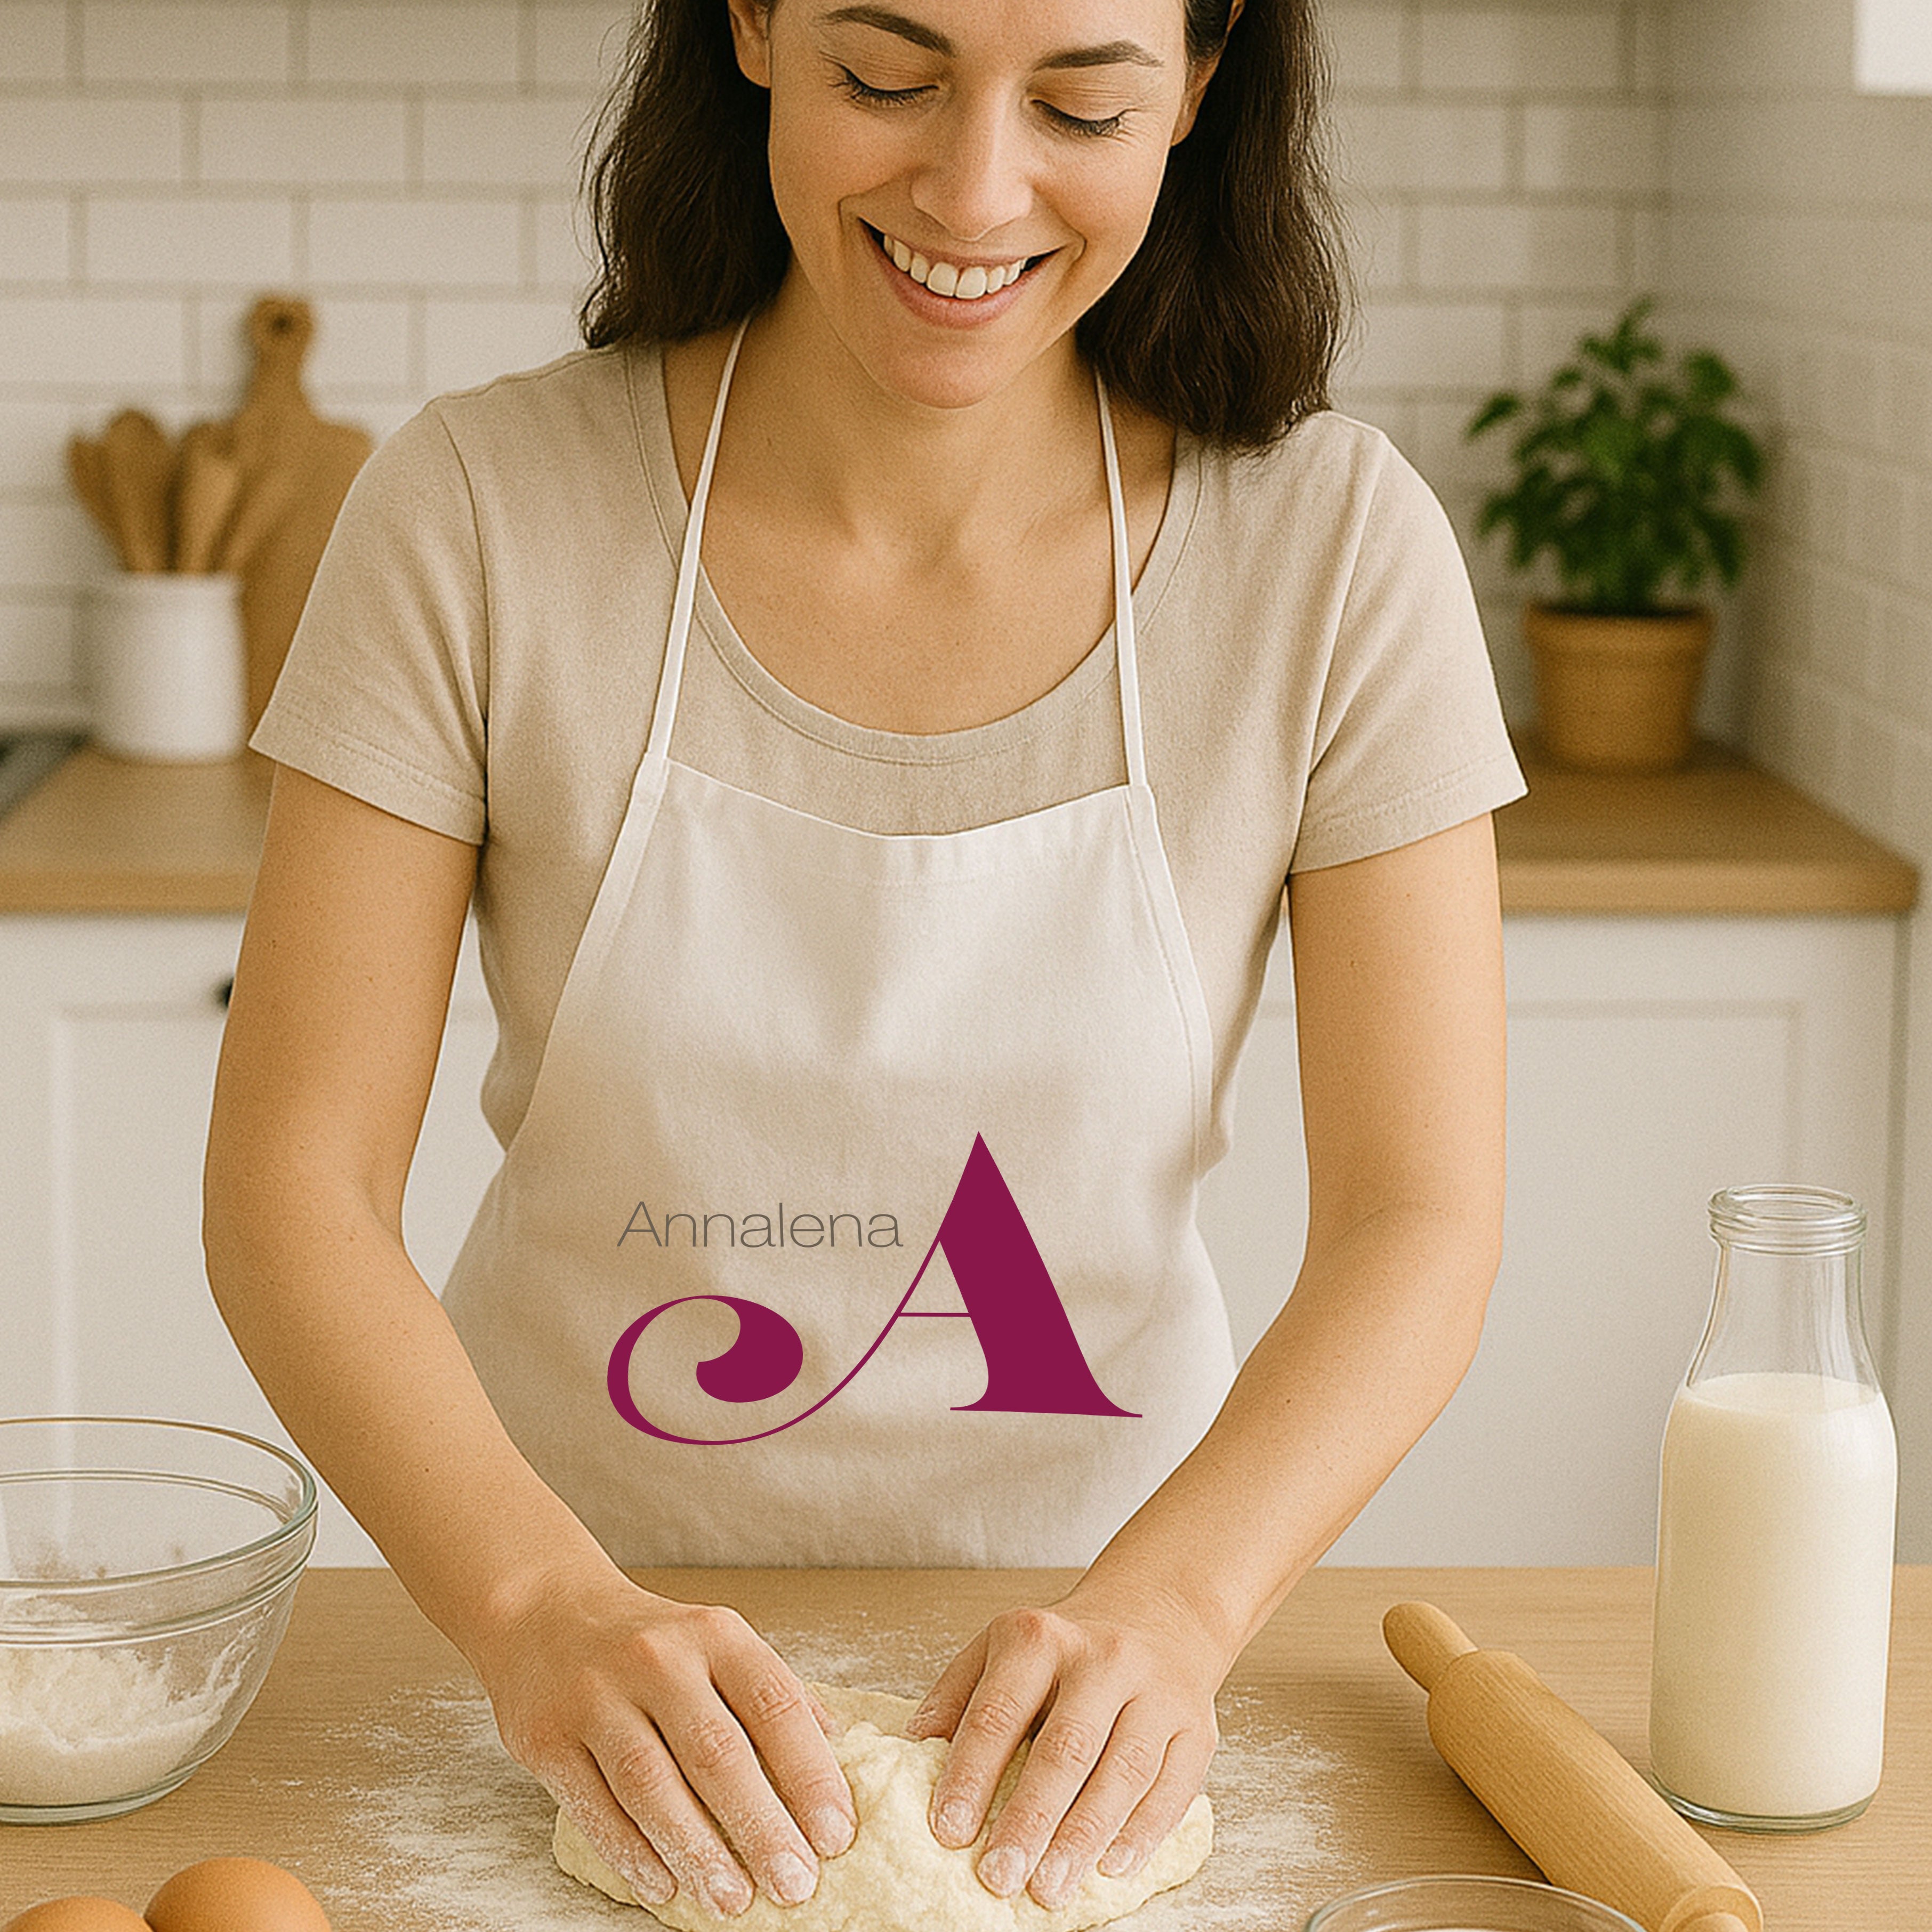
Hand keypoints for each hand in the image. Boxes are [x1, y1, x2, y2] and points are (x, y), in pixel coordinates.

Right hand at [467, 1560, 857, 1916]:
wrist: (544, 1613)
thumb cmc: (650, 1642)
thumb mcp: (717, 1643)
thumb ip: (770, 1694)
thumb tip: (837, 1750)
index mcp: (714, 1635)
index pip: (775, 1705)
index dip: (810, 1774)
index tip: (836, 1835)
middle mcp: (657, 1659)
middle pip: (716, 1752)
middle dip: (760, 1827)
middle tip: (794, 1884)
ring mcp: (596, 1697)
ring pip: (652, 1785)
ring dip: (697, 1851)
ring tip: (733, 1900)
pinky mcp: (547, 1738)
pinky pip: (594, 1807)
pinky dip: (632, 1853)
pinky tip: (665, 1886)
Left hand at [903, 1578, 1226, 1910]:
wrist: (1158, 1611)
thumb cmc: (1065, 1647)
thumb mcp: (999, 1647)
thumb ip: (956, 1695)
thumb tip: (913, 1749)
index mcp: (1039, 1638)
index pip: (999, 1711)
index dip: (971, 1775)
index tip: (947, 1832)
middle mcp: (1102, 1658)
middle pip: (1065, 1747)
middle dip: (1029, 1819)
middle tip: (998, 1877)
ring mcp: (1156, 1691)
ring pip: (1123, 1770)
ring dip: (1084, 1836)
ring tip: (1049, 1887)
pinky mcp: (1196, 1725)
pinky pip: (1174, 1786)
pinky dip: (1144, 1832)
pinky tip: (1112, 1867)